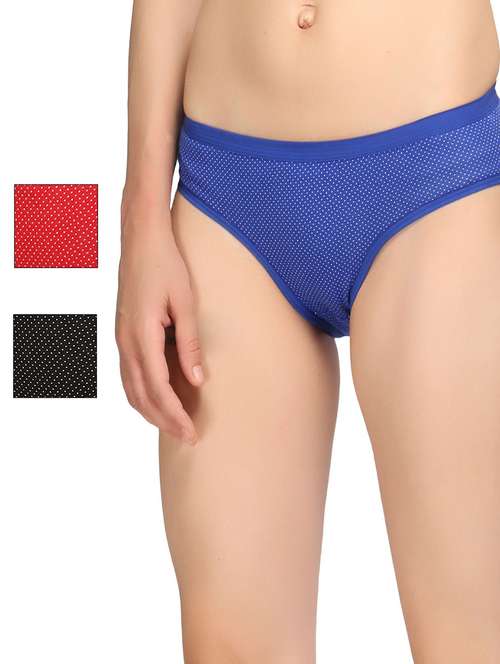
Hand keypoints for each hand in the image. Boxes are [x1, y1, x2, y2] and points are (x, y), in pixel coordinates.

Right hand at [116, 199, 202, 444]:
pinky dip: (140, 394)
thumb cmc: (166, 266)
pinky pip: (127, 374)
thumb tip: (197, 380)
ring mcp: (120, 338)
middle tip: (187, 437)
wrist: (140, 239)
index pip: (158, 388)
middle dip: (164, 420)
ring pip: (130, 388)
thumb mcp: (186, 303)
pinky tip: (154, 399)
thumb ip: (190, 344)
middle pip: (141, 395)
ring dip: (150, 411)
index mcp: (142, 335)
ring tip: (172, 425)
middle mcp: (125, 341)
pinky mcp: (122, 333)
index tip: (192, 432)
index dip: (175, 414)